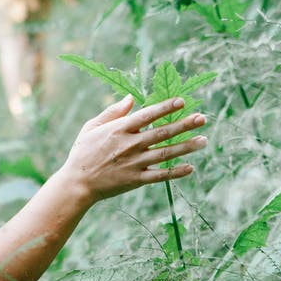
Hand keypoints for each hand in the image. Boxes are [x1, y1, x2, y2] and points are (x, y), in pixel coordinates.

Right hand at [58, 96, 207, 202]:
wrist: (77, 183)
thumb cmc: (83, 152)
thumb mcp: (92, 127)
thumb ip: (112, 112)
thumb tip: (131, 97)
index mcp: (119, 129)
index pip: (148, 115)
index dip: (165, 107)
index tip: (182, 101)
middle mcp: (130, 145)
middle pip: (162, 133)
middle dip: (184, 124)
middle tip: (202, 118)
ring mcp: (135, 163)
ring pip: (166, 153)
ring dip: (186, 146)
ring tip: (203, 140)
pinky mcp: (136, 180)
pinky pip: (160, 176)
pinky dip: (175, 172)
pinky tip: (190, 167)